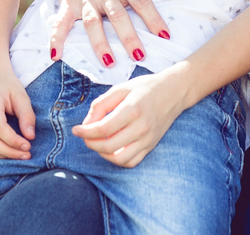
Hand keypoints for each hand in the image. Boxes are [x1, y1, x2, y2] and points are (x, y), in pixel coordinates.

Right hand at [0, 64, 35, 159]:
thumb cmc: (7, 85)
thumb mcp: (21, 95)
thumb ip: (27, 115)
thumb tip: (30, 137)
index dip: (14, 141)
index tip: (28, 146)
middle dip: (9, 152)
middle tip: (26, 155)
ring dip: (1, 156)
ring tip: (18, 155)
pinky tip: (7, 153)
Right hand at [46, 0, 184, 64]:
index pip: (142, 1)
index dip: (154, 18)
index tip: (165, 35)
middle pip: (117, 16)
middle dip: (128, 36)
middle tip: (139, 55)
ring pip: (92, 23)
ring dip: (99, 43)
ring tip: (109, 62)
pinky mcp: (68, 3)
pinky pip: (61, 22)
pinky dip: (56, 38)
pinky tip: (56, 55)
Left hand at [70, 70, 186, 167]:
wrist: (174, 91)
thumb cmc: (146, 87)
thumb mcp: (121, 88)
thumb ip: (101, 104)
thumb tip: (86, 123)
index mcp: (132, 109)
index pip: (103, 129)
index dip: (85, 132)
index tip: (75, 130)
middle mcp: (142, 127)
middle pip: (108, 146)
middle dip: (90, 143)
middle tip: (84, 136)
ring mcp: (148, 139)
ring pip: (119, 159)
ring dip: (102, 154)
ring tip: (97, 143)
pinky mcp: (151, 146)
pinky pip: (131, 162)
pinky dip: (117, 160)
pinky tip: (111, 149)